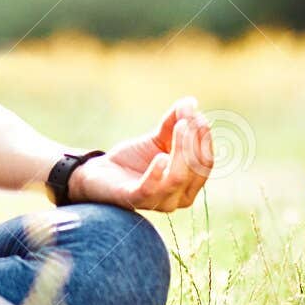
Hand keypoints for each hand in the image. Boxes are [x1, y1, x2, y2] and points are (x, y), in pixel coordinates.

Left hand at [66, 96, 214, 212]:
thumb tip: (190, 102)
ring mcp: (157, 202)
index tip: (198, 116)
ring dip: (181, 150)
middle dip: (193, 142)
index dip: (203, 139)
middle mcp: (179, 198)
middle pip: (194, 170)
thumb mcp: (157, 139)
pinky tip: (160, 156)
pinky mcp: (134, 200)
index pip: (205, 163)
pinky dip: (157, 173)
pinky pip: (150, 189)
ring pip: (177, 178)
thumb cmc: (134, 159)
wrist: (100, 173)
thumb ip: (174, 123)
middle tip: (186, 119)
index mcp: (189, 185)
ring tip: (178, 126)